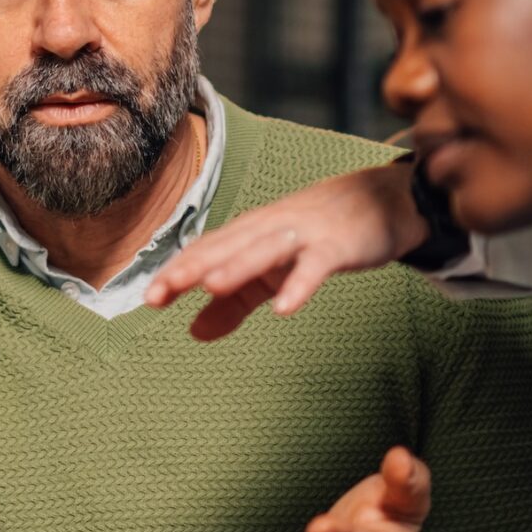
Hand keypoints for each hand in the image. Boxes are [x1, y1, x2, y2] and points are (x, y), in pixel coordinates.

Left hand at [145, 161, 428, 337]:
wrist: (384, 199)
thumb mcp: (274, 271)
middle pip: (226, 246)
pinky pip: (316, 265)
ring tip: (210, 288)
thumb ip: (236, 301)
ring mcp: (304, 233)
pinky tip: (284, 308)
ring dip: (237, 267)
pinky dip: (299, 284)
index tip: (147, 299)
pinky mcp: (337, 245)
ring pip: (264, 249)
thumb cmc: (320, 234)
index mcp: (251, 232)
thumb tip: (194, 332)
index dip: (176, 272)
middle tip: (159, 293)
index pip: (206, 251)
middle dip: (192, 268)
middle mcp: (270, 227)